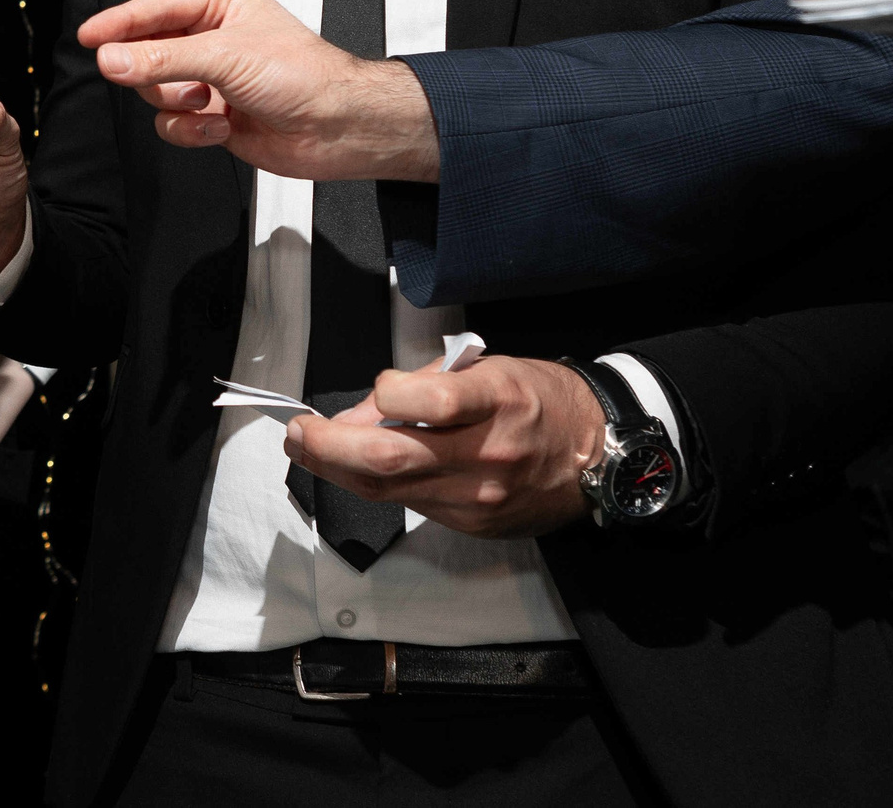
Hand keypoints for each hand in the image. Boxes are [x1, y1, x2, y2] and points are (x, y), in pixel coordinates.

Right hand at [80, 0, 439, 182]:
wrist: (337, 128)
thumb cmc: (304, 77)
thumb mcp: (225, 57)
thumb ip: (162, 58)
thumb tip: (112, 58)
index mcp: (219, 4)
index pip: (155, 8)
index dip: (119, 23)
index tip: (89, 36)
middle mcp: (212, 38)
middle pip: (148, 52)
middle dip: (156, 74)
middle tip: (160, 81)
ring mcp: (211, 79)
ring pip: (156, 92)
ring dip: (178, 104)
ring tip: (208, 103)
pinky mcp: (212, 115)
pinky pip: (173, 123)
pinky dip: (192, 130)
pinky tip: (220, 127)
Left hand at [282, 355, 602, 537]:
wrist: (595, 454)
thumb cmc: (537, 400)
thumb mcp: (486, 369)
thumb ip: (422, 387)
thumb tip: (357, 416)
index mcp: (498, 399)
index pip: (432, 400)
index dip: (387, 394)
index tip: (375, 390)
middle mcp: (489, 451)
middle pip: (389, 459)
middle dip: (327, 447)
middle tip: (296, 432)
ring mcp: (481, 495)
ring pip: (388, 489)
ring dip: (338, 469)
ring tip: (311, 447)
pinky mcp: (476, 523)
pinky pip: (411, 503)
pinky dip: (380, 483)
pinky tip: (363, 467)